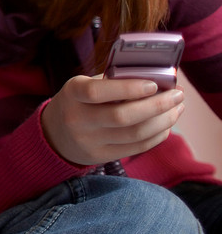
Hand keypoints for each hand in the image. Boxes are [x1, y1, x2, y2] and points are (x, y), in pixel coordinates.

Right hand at [41, 74, 184, 166]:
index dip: (128, 89)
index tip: (154, 84)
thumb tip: (155, 78)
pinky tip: (165, 125)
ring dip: (163, 121)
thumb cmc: (79, 101)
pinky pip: (136, 147)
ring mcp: (88, 141)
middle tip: (178, 95)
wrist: (55, 134)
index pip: (97, 92)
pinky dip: (156, 135)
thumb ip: (112, 81)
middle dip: (157, 106)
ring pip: (134, 134)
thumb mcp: (84, 85)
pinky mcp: (100, 156)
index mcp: (72, 93)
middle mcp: (77, 119)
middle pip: (122, 117)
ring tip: (176, 109)